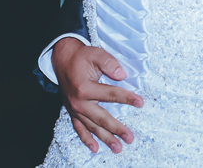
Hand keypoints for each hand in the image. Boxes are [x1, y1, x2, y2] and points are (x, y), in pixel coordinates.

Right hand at [53, 38, 143, 153]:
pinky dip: (86, 139)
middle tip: (130, 137)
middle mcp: (79, 102)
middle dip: (117, 129)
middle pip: (102, 118)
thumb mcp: (96, 54)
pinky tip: (95, 148)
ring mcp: (75, 109)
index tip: (141, 103)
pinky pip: (79, 128)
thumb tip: (122, 75)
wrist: (62, 59)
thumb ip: (110, 63)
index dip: (127, 98)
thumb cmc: (81, 56)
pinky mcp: (72, 112)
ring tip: (118, 148)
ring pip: (92, 127)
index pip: (111, 95)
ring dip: (105, 139)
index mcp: (85, 88)